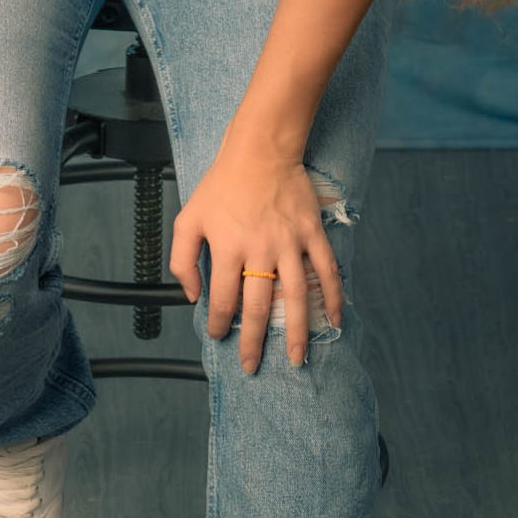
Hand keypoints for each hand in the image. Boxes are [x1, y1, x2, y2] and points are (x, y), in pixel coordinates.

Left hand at [170, 129, 342, 373]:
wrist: (260, 150)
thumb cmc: (221, 185)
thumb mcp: (188, 218)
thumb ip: (183, 259)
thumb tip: (192, 296)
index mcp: (228, 248)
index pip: (223, 299)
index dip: (219, 324)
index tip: (219, 336)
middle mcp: (260, 250)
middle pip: (257, 306)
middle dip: (253, 341)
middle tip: (251, 366)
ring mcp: (289, 243)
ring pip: (295, 296)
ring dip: (295, 331)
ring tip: (295, 359)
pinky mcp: (311, 234)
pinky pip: (326, 270)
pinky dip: (333, 297)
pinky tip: (335, 321)